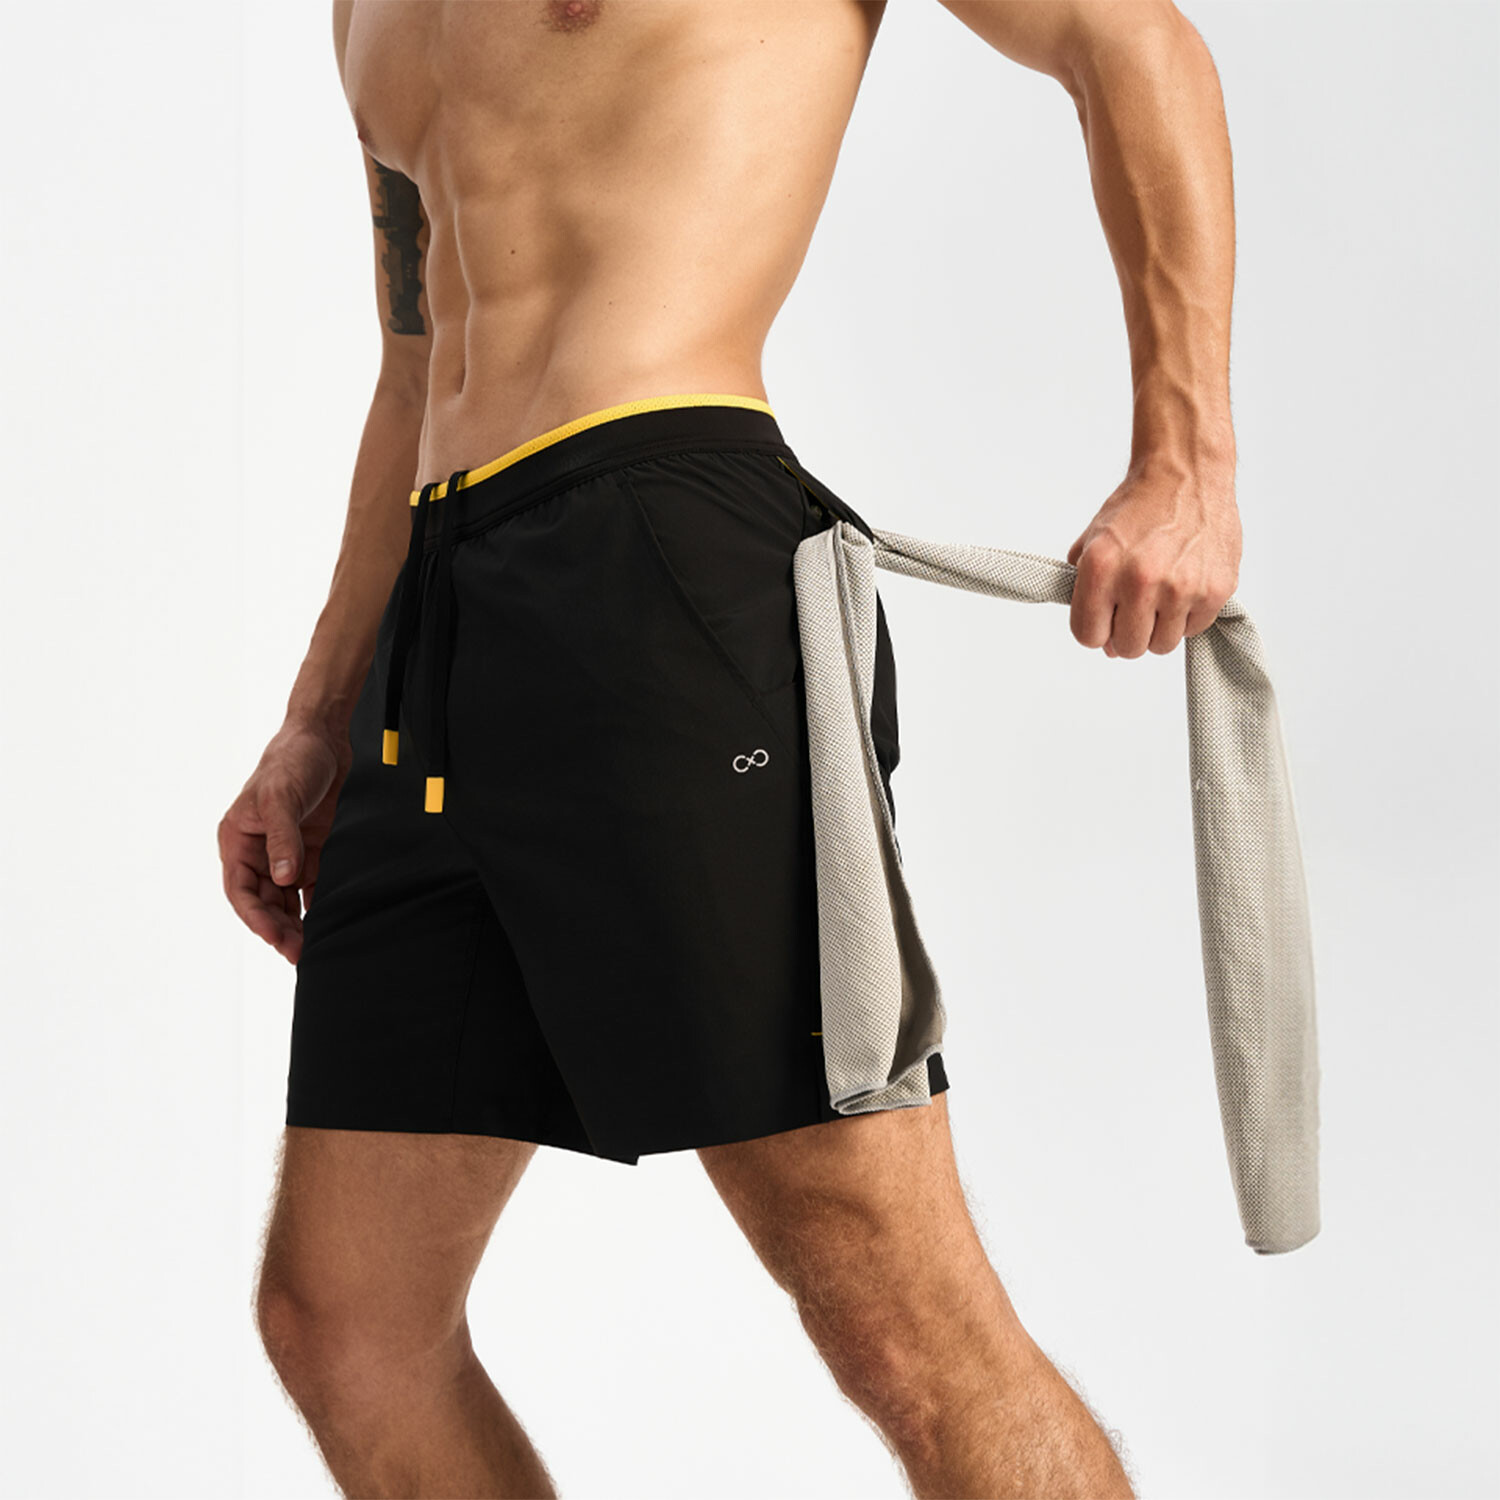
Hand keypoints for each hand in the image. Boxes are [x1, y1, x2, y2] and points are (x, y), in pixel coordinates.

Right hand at [217, 716, 352, 964]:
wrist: (324, 736)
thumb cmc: (292, 760)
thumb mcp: (281, 797)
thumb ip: (282, 838)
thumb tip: (282, 878)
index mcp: (238, 840)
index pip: (241, 890)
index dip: (256, 918)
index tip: (275, 939)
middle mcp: (258, 851)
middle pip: (264, 901)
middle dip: (279, 928)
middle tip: (300, 953)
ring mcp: (285, 852)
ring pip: (286, 899)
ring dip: (297, 923)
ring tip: (314, 947)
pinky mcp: (311, 850)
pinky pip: (311, 886)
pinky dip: (317, 904)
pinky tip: (330, 922)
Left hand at [1066, 461, 1241, 658]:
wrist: (1186, 473)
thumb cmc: (1140, 506)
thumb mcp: (1094, 540)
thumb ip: (1086, 591)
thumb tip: (1102, 642)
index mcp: (1102, 568)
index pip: (1088, 636)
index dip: (1095, 630)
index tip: (1104, 619)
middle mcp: (1141, 581)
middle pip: (1127, 648)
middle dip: (1126, 633)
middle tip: (1134, 608)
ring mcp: (1181, 588)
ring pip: (1161, 645)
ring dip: (1158, 627)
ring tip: (1160, 595)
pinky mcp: (1216, 591)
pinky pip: (1193, 629)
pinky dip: (1186, 616)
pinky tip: (1183, 586)